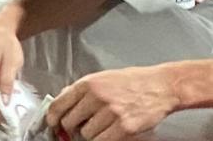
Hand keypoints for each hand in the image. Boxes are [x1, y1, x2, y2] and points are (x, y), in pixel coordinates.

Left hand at [47, 66, 180, 139]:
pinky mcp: (123, 128)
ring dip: (90, 135)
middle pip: (69, 123)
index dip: (52, 118)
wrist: (160, 86)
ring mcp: (110, 113)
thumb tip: (61, 100)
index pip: (59, 104)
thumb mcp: (103, 77)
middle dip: (72, 128)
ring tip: (102, 126)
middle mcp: (97, 96)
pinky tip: (110, 132)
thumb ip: (82, 89)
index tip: (53, 124)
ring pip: (85, 135)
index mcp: (89, 83)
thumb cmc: (133, 81)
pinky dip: (103, 140)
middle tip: (79, 127)